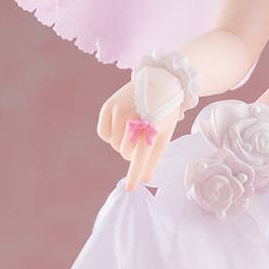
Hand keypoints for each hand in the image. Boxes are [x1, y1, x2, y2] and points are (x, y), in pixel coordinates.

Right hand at [96, 75, 180, 191]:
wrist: (160, 80)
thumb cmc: (165, 111)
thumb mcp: (165, 133)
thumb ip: (155, 157)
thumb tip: (146, 179)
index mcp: (152, 125)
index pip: (141, 155)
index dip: (135, 173)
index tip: (130, 188)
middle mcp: (134, 117)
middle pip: (125, 152)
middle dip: (132, 152)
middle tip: (142, 139)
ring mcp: (119, 110)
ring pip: (114, 144)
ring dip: (122, 143)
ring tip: (134, 129)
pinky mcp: (108, 106)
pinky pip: (103, 133)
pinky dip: (110, 135)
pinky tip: (121, 125)